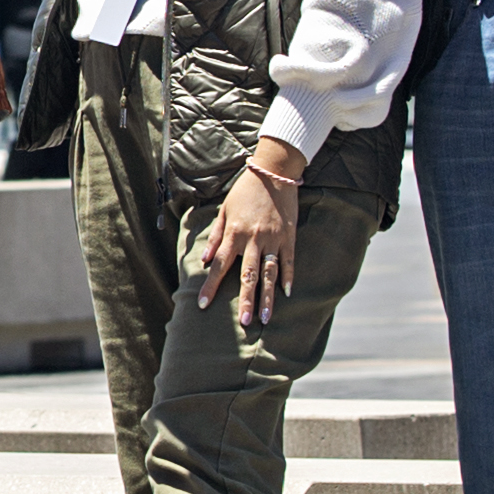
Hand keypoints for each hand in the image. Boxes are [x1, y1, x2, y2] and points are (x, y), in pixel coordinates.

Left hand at [193, 155, 301, 327]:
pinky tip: (287, 294)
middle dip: (245, 300)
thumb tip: (206, 260)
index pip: (220, 265)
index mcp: (234, 233)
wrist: (274, 171)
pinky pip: (289, 261)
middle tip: (244, 322)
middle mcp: (253, 239)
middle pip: (247, 275)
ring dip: (268, 296)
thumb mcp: (224, 210)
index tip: (203, 305)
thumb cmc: (245, 191)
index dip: (211, 286)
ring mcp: (273, 239)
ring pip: (269, 273)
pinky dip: (289, 277)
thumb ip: (215, 236)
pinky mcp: (289, 237)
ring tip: (266, 317)